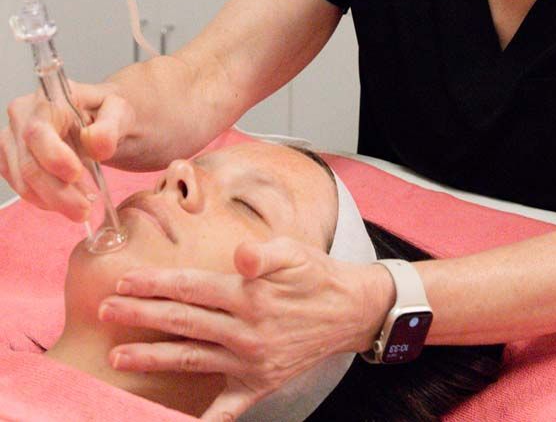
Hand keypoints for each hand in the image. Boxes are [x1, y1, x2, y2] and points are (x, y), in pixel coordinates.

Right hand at [0, 80, 134, 219]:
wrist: (98, 121)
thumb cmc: (107, 113)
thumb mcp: (120, 112)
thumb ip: (110, 127)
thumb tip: (94, 143)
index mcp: (48, 96)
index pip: (38, 131)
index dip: (54, 157)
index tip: (77, 175)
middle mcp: (23, 114)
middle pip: (29, 164)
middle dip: (58, 193)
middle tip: (85, 210)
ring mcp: (11, 138)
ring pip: (23, 182)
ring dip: (54, 200)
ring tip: (83, 205)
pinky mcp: (10, 160)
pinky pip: (22, 188)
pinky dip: (46, 200)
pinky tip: (68, 198)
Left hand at [100, 236, 393, 419]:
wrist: (349, 310)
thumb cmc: (314, 275)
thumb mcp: (294, 252)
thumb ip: (264, 253)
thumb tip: (241, 255)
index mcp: (248, 296)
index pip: (190, 288)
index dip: (155, 284)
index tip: (123, 281)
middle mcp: (245, 331)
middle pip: (182, 321)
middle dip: (141, 315)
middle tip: (105, 310)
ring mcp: (249, 361)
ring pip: (191, 359)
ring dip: (152, 357)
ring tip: (118, 355)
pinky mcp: (258, 385)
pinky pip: (225, 408)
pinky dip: (203, 421)